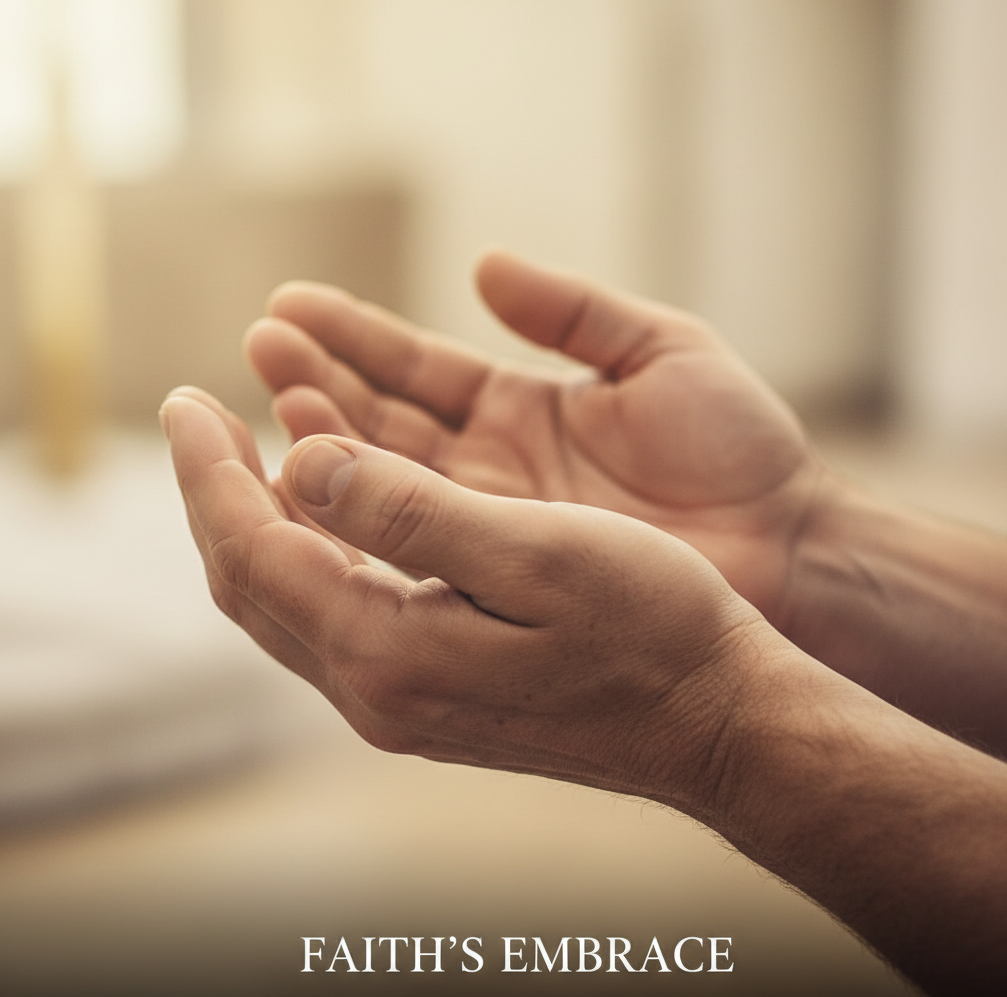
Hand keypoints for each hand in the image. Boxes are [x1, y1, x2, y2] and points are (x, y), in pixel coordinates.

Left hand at [160, 387, 765, 814]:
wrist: (713, 719)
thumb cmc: (650, 629)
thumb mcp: (537, 553)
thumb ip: (410, 511)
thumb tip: (300, 464)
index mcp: (391, 651)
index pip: (254, 550)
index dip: (207, 470)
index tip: (183, 398)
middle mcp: (378, 689)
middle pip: (252, 581)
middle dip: (213, 492)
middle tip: (196, 414)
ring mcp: (403, 700)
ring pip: (289, 600)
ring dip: (258, 519)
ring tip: (247, 446)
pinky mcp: (433, 692)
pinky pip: (336, 612)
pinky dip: (310, 549)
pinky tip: (326, 509)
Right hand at [245, 251, 824, 625]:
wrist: (790, 553)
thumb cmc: (741, 453)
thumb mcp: (663, 353)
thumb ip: (574, 311)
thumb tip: (480, 264)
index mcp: (523, 407)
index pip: (417, 367)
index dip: (353, 336)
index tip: (288, 306)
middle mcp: (493, 467)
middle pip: (384, 419)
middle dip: (317, 380)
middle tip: (256, 346)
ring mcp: (494, 522)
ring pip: (387, 478)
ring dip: (327, 439)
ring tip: (269, 395)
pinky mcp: (507, 573)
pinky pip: (422, 541)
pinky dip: (367, 513)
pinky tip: (317, 485)